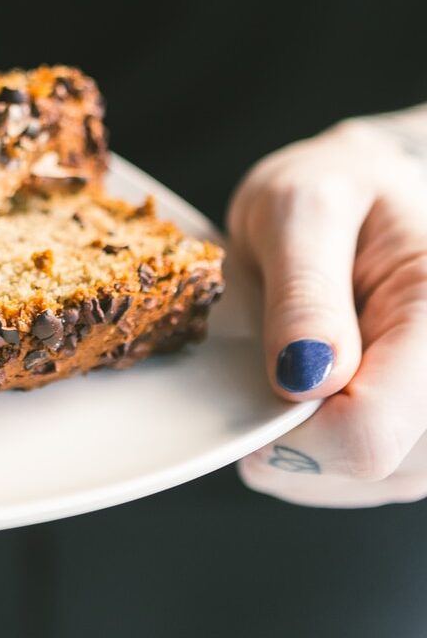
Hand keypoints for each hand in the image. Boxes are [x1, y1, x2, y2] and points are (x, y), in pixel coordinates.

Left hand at [227, 119, 426, 506]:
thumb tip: (304, 377)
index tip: (263, 379)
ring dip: (302, 442)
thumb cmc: (336, 191)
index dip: (294, 427)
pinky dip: (314, 451)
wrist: (367, 192)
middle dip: (293, 429)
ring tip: (297, 364)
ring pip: (363, 482)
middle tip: (277, 355)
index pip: (370, 432)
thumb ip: (304, 290)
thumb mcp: (300, 207)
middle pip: (368, 467)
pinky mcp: (424, 434)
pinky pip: (360, 478)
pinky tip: (308, 394)